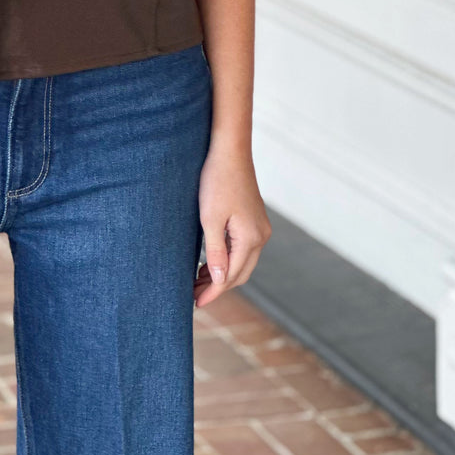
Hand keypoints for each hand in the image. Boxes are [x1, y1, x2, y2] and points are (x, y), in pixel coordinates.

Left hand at [193, 138, 271, 307]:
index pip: (231, 276)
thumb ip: (217, 252)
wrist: (229, 150)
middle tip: (194, 295)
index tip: (196, 303)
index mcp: (251, 238)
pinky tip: (210, 261)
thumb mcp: (211, 219)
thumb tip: (220, 281)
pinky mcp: (254, 219)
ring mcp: (260, 227)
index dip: (213, 292)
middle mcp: (261, 236)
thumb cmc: (216, 181)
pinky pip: (242, 247)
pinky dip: (227, 258)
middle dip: (218, 286)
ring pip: (242, 261)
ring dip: (222, 273)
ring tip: (197, 281)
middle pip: (240, 273)